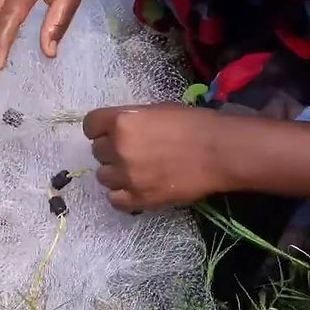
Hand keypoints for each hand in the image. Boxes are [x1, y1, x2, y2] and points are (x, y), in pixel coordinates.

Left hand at [83, 103, 232, 210]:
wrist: (219, 152)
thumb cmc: (193, 124)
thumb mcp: (157, 110)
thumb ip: (132, 119)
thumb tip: (118, 129)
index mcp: (121, 122)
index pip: (90, 125)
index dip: (99, 128)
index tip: (108, 132)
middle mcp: (118, 148)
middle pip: (97, 151)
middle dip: (111, 150)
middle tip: (132, 151)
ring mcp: (127, 176)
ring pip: (103, 176)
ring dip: (116, 172)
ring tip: (136, 171)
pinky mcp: (138, 199)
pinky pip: (114, 199)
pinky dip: (122, 194)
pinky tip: (135, 188)